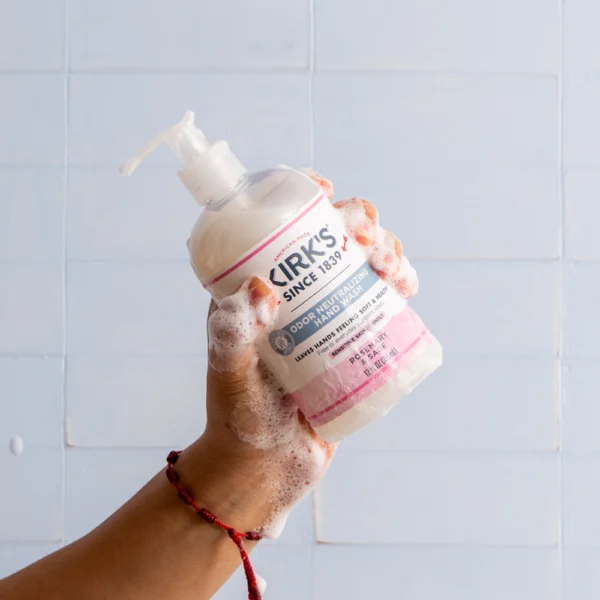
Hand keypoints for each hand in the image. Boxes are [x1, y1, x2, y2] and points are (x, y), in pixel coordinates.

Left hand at [179, 171, 418, 537]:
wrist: (266, 463)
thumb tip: (262, 287)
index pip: (277, 229)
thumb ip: (232, 334)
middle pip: (329, 241)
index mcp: (256, 289)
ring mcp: (324, 317)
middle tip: (370, 240)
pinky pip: (376, 302)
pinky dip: (397, 285)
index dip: (301, 199)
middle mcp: (293, 296)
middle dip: (359, 225)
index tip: (323, 193)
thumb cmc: (239, 417)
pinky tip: (406, 287)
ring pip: (360, 267)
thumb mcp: (229, 371)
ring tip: (395, 269)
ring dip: (386, 251)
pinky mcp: (349, 340)